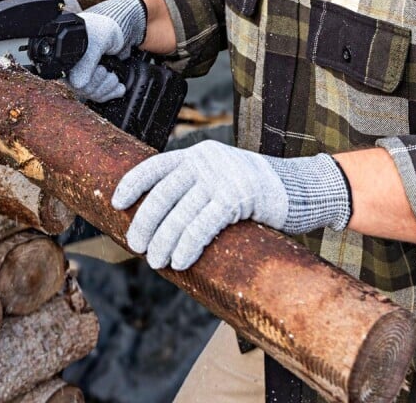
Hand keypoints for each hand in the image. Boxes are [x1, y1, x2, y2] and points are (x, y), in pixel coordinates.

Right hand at [67, 0, 146, 101]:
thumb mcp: (96, 42)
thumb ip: (87, 62)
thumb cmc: (103, 28)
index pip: (72, 82)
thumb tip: (77, 84)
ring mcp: (85, 75)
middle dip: (100, 83)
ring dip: (107, 88)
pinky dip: (112, 92)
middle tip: (106, 70)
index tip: (101, 69)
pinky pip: (101, 96)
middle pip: (83, 91)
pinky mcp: (97, 80)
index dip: (88, 81)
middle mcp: (73, 68)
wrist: (120, 27)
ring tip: (113, 76)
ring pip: (93, 94)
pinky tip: (119, 86)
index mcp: (66, 57)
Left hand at [111, 141, 351, 270]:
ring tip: (156, 261)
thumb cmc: (255, 191)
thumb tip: (160, 221)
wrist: (299, 187)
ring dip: (164, 241)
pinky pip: (203, 224)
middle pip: (164, 193)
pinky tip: (180, 261)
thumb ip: (195, 188)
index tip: (116, 202)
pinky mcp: (237, 197)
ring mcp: (221, 177)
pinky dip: (187, 245)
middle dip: (146, 222)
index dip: (133, 183)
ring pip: (181, 213)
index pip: (156, 166)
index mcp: (198, 154)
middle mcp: (206, 161)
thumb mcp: (221, 177)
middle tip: (136, 245)